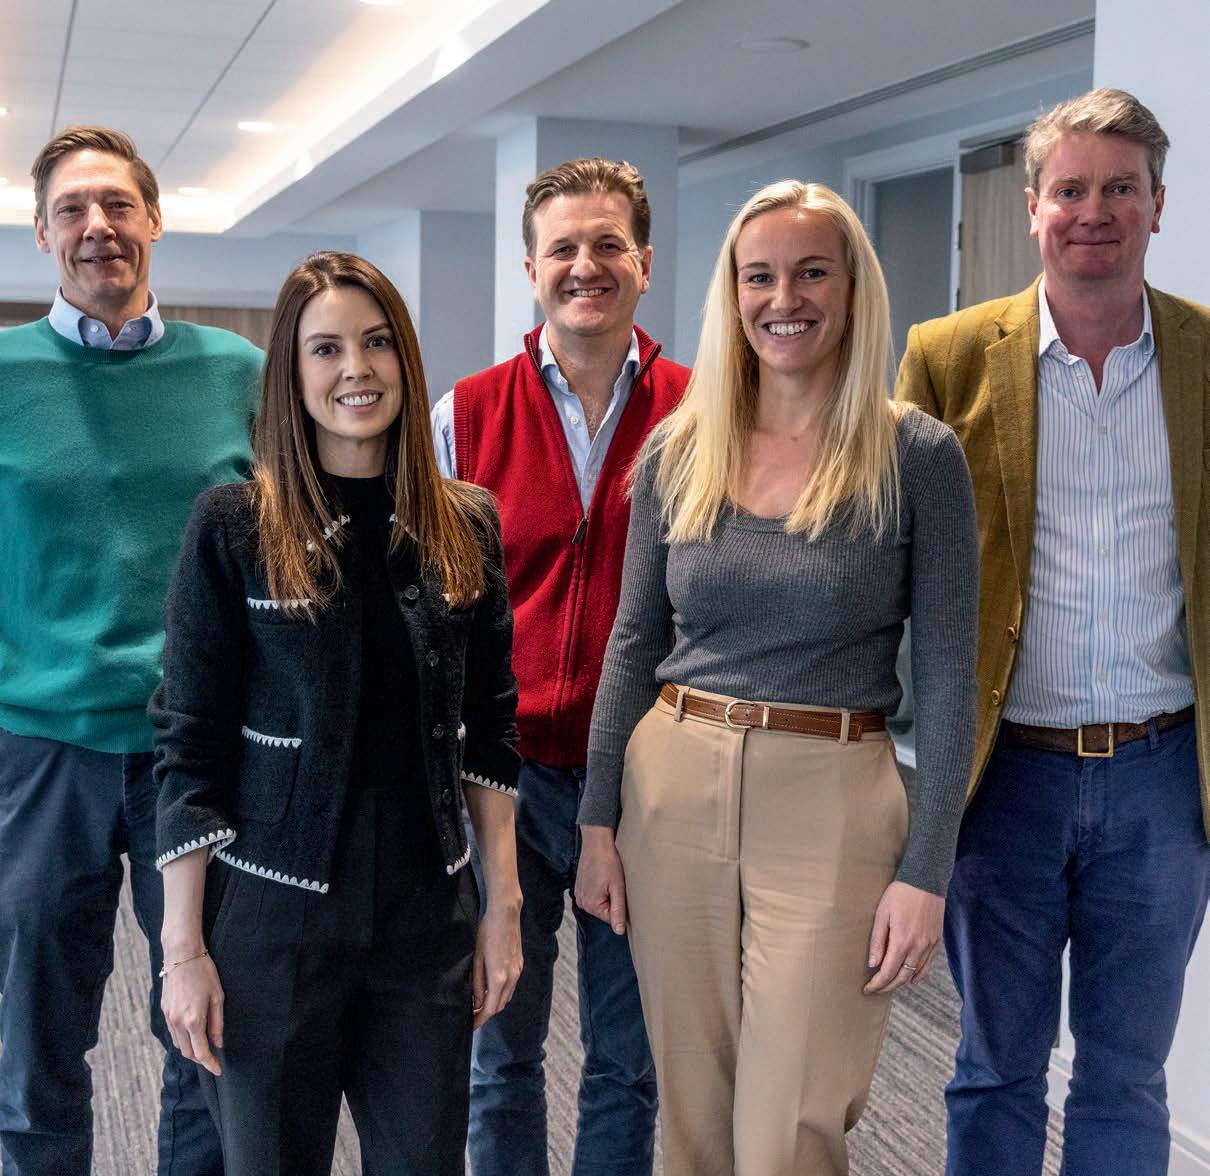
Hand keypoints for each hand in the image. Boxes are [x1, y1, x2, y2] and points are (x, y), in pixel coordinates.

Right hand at [161, 949, 224, 1075]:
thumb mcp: (217, 997)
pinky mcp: (163, 1010)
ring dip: (191, 1048)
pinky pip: (173, 1032)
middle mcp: (177, 1022)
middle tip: (213, 1058)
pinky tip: (192, 1032)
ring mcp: (168, 1017)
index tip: (218, 1070)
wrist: (182, 955)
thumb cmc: (204, 973)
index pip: (201, 1052)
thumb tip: (218, 1043)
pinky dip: (183, 1037)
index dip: (210, 1064)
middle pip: (188, 1052)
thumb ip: (217, 1023)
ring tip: (204, 1045)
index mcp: (193, 1020)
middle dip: (200, 1058)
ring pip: (179, 1043)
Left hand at [472, 899, 521, 1029]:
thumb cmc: (486, 933)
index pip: (490, 1009)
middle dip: (486, 1014)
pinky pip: (511, 986)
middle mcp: (512, 977)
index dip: (479, 1020)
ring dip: (494, 1003)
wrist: (505, 914)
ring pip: (507, 997)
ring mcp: (518, 971)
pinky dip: (501, 993)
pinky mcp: (519, 964)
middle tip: (472, 1016)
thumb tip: (476, 1003)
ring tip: (479, 1003)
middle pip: (499, 1006)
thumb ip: (478, 984)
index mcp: (499, 978)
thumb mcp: (476, 959)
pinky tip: (491, 987)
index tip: (470, 1026)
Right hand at [575, 826, 627, 933]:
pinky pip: (594, 895)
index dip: (621, 907)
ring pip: (600, 903)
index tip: (623, 892)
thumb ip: (618, 910)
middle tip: (617, 884)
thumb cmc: (609, 862)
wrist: (596, 842)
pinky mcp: (580, 887)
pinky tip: (604, 877)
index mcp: (591, 905)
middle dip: (614, 901)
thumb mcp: (618, 887)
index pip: (612, 919)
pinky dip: (601, 889)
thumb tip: (619, 932)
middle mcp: (582, 903)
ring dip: (608, 895)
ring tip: (610, 880)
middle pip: (605, 912)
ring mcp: (579, 895)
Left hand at [863, 880, 943, 995]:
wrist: (926, 880)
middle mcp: (918, 947)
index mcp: (902, 941)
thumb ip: (877, 941)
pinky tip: (911, 978)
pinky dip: (918, 974)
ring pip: (915, 973)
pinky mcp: (937, 940)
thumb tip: (873, 964)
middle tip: (876, 990)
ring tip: (889, 985)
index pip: (888, 972)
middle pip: (902, 977)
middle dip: (887, 986)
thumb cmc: (900, 893)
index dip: (877, 984)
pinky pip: (927, 964)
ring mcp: (930, 945)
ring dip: (902, 982)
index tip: (867, 989)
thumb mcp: (882, 914)